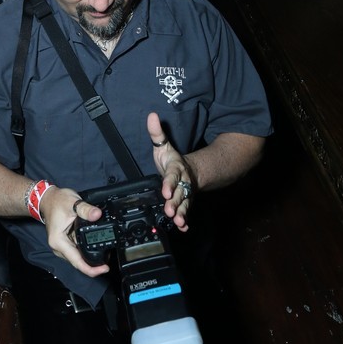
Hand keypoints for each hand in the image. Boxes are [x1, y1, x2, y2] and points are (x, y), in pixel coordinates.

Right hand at [39, 186, 109, 276]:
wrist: (48, 199)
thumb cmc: (57, 201)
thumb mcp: (72, 203)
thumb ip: (86, 209)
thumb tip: (98, 214)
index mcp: (59, 242)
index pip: (76, 262)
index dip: (91, 269)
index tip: (104, 269)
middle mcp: (59, 247)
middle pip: (78, 262)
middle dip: (94, 265)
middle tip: (109, 261)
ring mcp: (62, 246)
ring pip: (78, 258)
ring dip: (91, 258)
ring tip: (106, 255)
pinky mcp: (66, 243)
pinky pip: (78, 251)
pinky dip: (87, 250)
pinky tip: (97, 246)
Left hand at [146, 112, 192, 230]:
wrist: (190, 171)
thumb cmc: (172, 160)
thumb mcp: (163, 146)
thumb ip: (156, 133)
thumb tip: (152, 115)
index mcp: (176, 168)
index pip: (172, 176)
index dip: (169, 183)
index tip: (165, 191)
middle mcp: (183, 182)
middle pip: (179, 193)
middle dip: (174, 202)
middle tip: (170, 211)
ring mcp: (185, 194)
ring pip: (184, 204)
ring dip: (181, 213)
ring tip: (178, 221)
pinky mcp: (185, 203)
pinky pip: (186, 212)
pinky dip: (185, 220)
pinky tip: (183, 227)